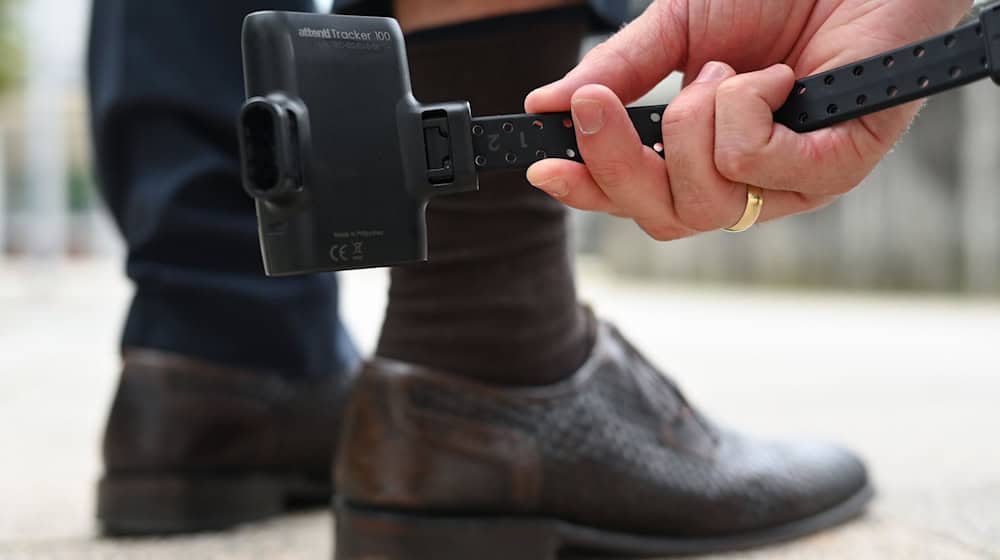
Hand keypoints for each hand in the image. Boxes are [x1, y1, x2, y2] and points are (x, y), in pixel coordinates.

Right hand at [524, 0, 971, 239]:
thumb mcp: (676, 28)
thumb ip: (618, 73)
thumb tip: (547, 107)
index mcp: (706, 157)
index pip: (638, 199)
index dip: (589, 191)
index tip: (543, 168)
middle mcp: (746, 183)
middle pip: (662, 220)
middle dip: (622, 164)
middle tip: (603, 105)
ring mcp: (790, 184)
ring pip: (704, 202)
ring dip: (695, 123)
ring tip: (726, 70)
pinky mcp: (835, 169)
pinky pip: (752, 167)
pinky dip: (745, 111)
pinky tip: (775, 77)